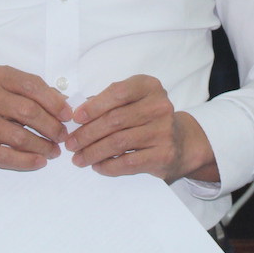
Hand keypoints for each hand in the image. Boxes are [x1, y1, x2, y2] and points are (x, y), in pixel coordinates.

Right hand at [0, 65, 72, 175]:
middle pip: (28, 111)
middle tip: (63, 137)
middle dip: (51, 126)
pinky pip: (7, 156)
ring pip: (19, 136)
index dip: (54, 101)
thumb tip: (64, 102)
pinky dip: (27, 160)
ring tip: (54, 151)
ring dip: (42, 146)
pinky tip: (39, 162)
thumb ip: (33, 93)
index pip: (31, 85)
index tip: (68, 115)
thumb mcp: (6, 93)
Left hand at [64, 75, 218, 183]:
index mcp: (149, 86)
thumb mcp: (133, 99)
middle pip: (115, 120)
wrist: (182, 141)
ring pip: (118, 142)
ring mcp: (164, 131)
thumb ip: (109, 101)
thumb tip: (78, 112)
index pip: (117, 93)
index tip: (75, 118)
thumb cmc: (148, 116)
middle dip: (88, 133)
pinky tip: (97, 166)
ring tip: (78, 158)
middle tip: (71, 143)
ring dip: (93, 151)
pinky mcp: (164, 155)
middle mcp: (159, 106)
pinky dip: (109, 166)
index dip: (94, 106)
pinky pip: (129, 162)